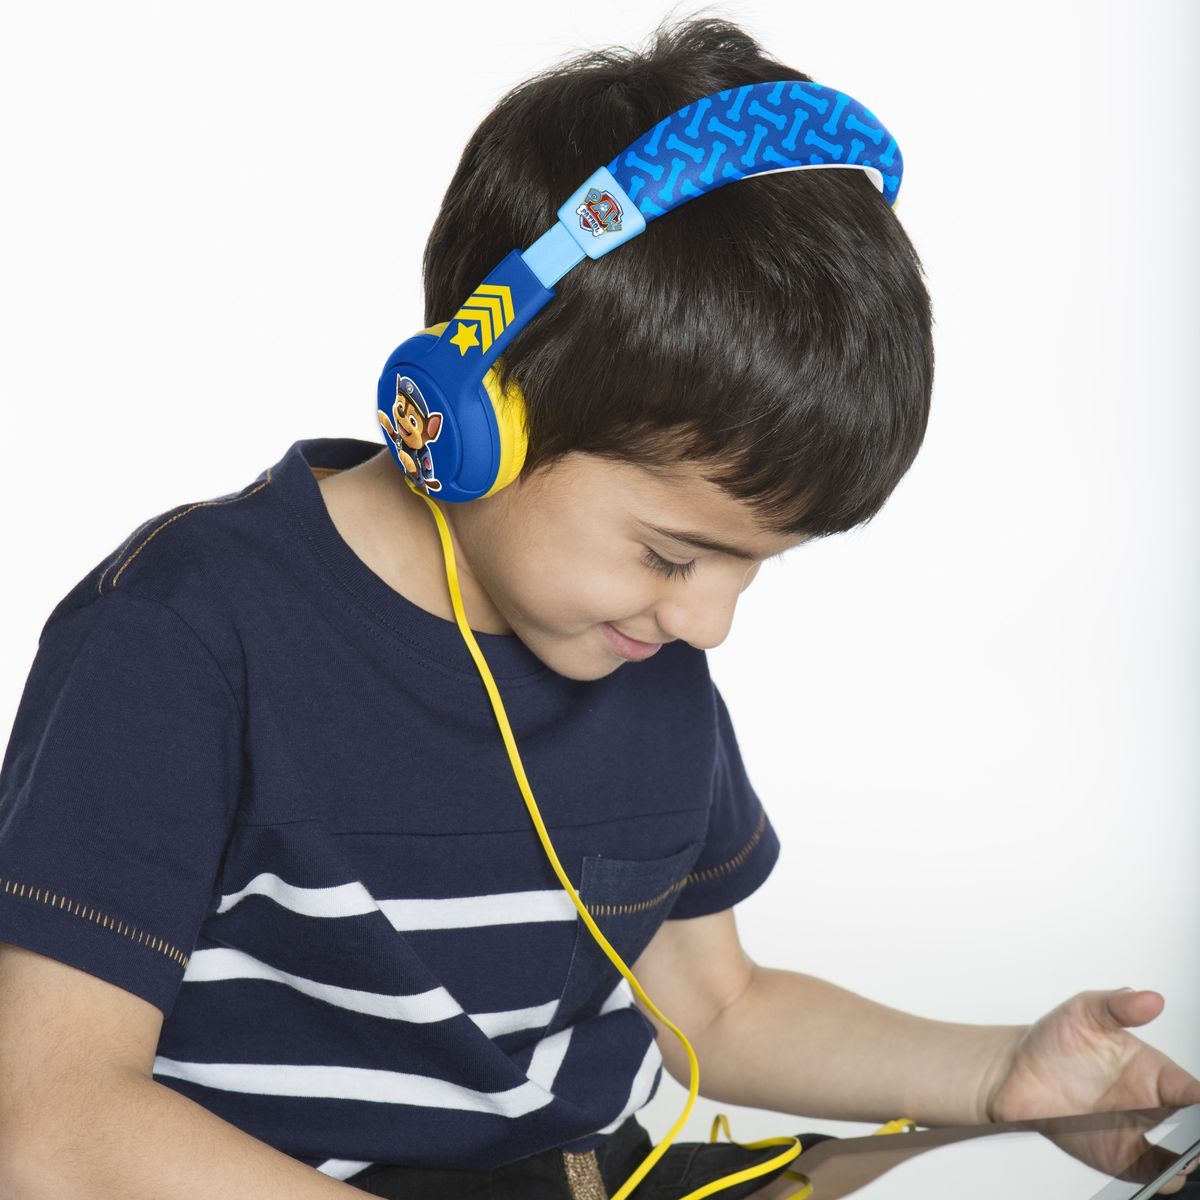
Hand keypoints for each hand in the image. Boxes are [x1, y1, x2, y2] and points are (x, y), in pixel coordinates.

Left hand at [985, 989, 1199, 1194]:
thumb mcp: (1085, 1011)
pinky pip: (1153, 1173)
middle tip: (1199, 1134)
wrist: (1017, 1071)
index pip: (1192, 1088)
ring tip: (1189, 1156)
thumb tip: (1149, 999)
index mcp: (1154, 1071)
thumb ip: (1119, 1005)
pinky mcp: (1120, 1156)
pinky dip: (1166, 1177)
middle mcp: (1152, 1104)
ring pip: (1182, 1155)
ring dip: (1190, 1158)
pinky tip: (1169, 1173)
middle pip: (1195, 1125)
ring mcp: (1138, 1132)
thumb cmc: (1056, 1039)